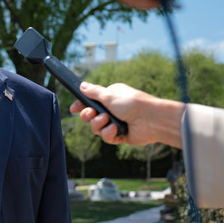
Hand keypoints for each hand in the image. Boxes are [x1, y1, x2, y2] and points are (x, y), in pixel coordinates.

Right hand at [69, 82, 184, 147]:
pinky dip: (108, 133)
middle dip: (88, 116)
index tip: (73, 109)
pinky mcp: (119, 135)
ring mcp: (115, 123)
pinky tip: (115, 129)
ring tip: (108, 120)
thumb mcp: (109, 95)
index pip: (90, 102)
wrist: (151, 119)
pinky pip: (106, 137)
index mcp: (110, 97)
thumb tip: (81, 85)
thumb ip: (93, 92)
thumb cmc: (132, 103)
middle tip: (91, 114)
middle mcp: (112, 110)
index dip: (80, 106)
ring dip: (99, 124)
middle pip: (90, 116)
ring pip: (96, 128)